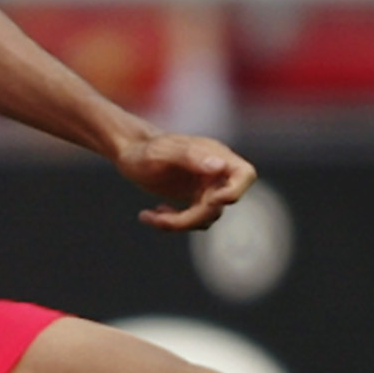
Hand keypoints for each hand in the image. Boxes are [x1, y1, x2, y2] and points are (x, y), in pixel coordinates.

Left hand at [115, 131, 255, 231]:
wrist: (129, 151)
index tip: (211, 200)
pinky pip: (193, 220)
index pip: (245, 174)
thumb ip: (191, 156)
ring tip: (147, 215)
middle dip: (191, 217)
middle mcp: (215, 172)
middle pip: (219, 206)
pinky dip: (172, 222)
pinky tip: (150, 214)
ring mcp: (206, 187)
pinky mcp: (194, 199)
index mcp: (215, 155)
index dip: (235, 192)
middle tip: (160, 219)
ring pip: (206, 218)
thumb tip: (219, 167)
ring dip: (177, 223)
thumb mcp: (162, 152)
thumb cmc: (144, 149)